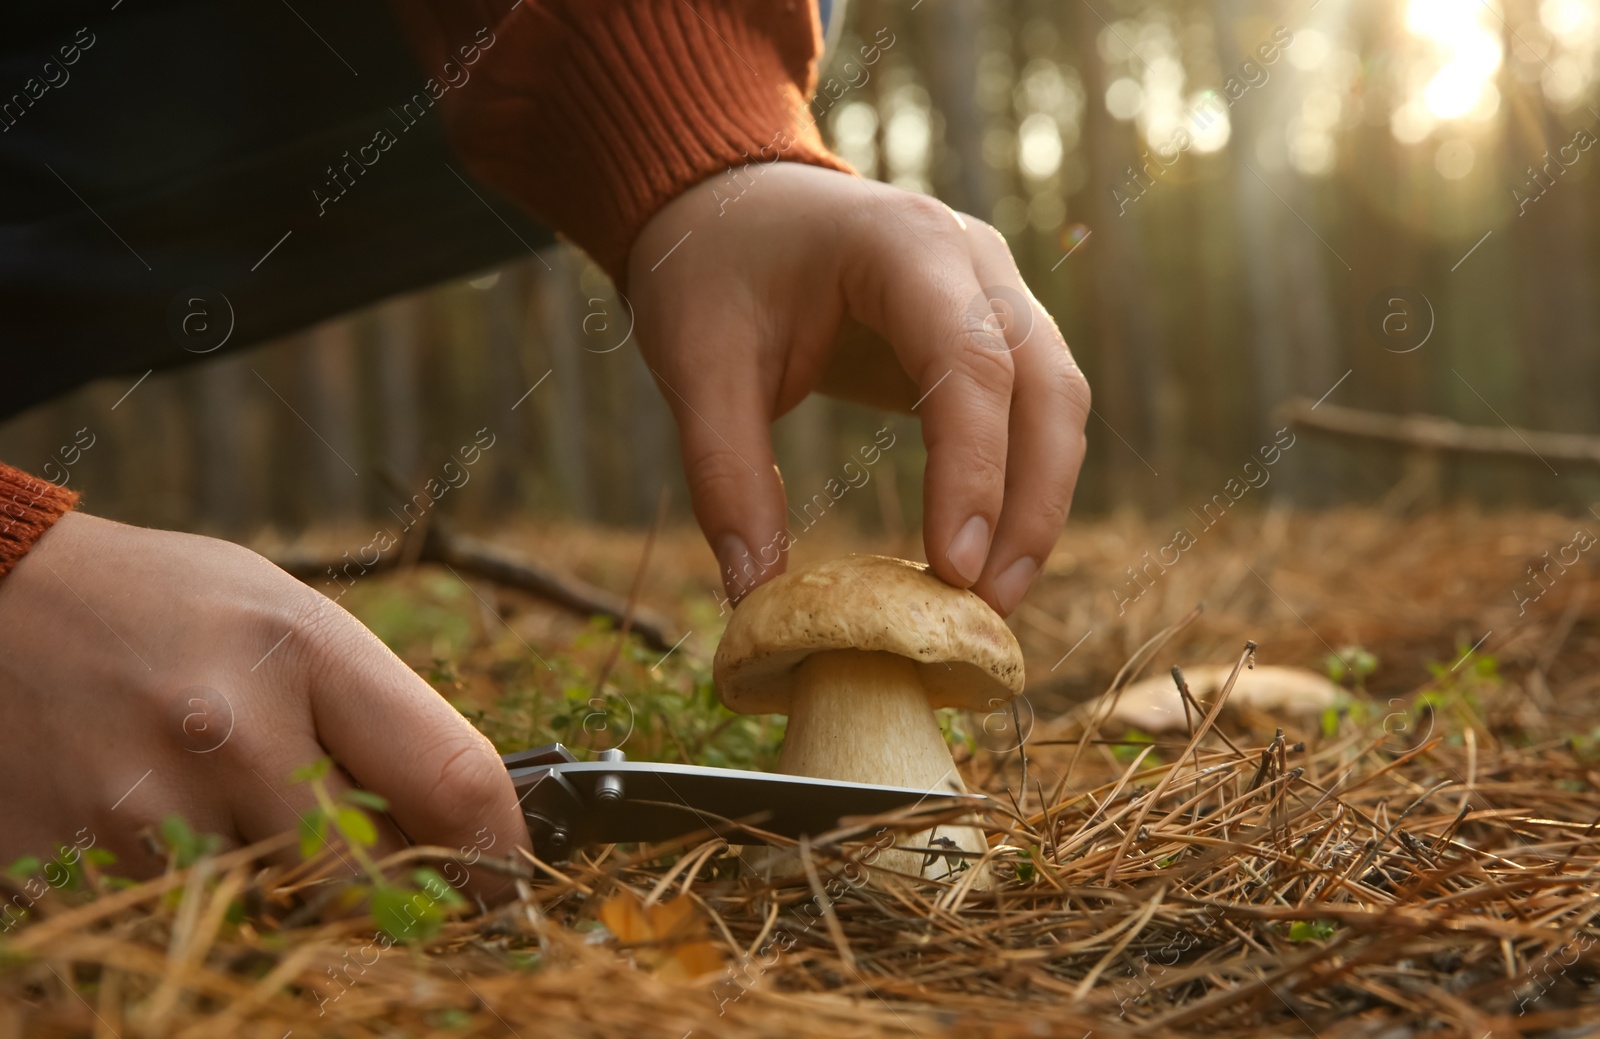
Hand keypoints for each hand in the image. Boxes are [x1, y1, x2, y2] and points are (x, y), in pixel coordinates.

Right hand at [0, 512, 527, 895]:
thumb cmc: (165, 606)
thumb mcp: (290, 620)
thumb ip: (379, 716)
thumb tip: (468, 824)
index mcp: (302, 650)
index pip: (454, 780)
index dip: (502, 855)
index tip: (508, 890)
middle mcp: (228, 732)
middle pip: (373, 884)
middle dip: (393, 896)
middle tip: (386, 882)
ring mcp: (143, 809)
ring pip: (276, 920)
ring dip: (287, 900)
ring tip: (243, 819)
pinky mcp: (71, 869)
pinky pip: (186, 927)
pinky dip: (204, 906)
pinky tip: (177, 835)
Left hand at [628, 163, 1089, 615]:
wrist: (728, 201)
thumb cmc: (711, 270)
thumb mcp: (696, 365)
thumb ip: (724, 474)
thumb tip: (753, 595)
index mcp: (901, 244)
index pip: (969, 361)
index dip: (974, 470)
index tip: (954, 570)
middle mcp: (972, 258)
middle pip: (1047, 386)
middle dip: (1032, 504)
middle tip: (988, 609)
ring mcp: (995, 289)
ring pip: (1059, 401)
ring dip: (1040, 503)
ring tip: (993, 600)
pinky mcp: (992, 330)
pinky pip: (1034, 410)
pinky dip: (1022, 483)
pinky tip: (987, 555)